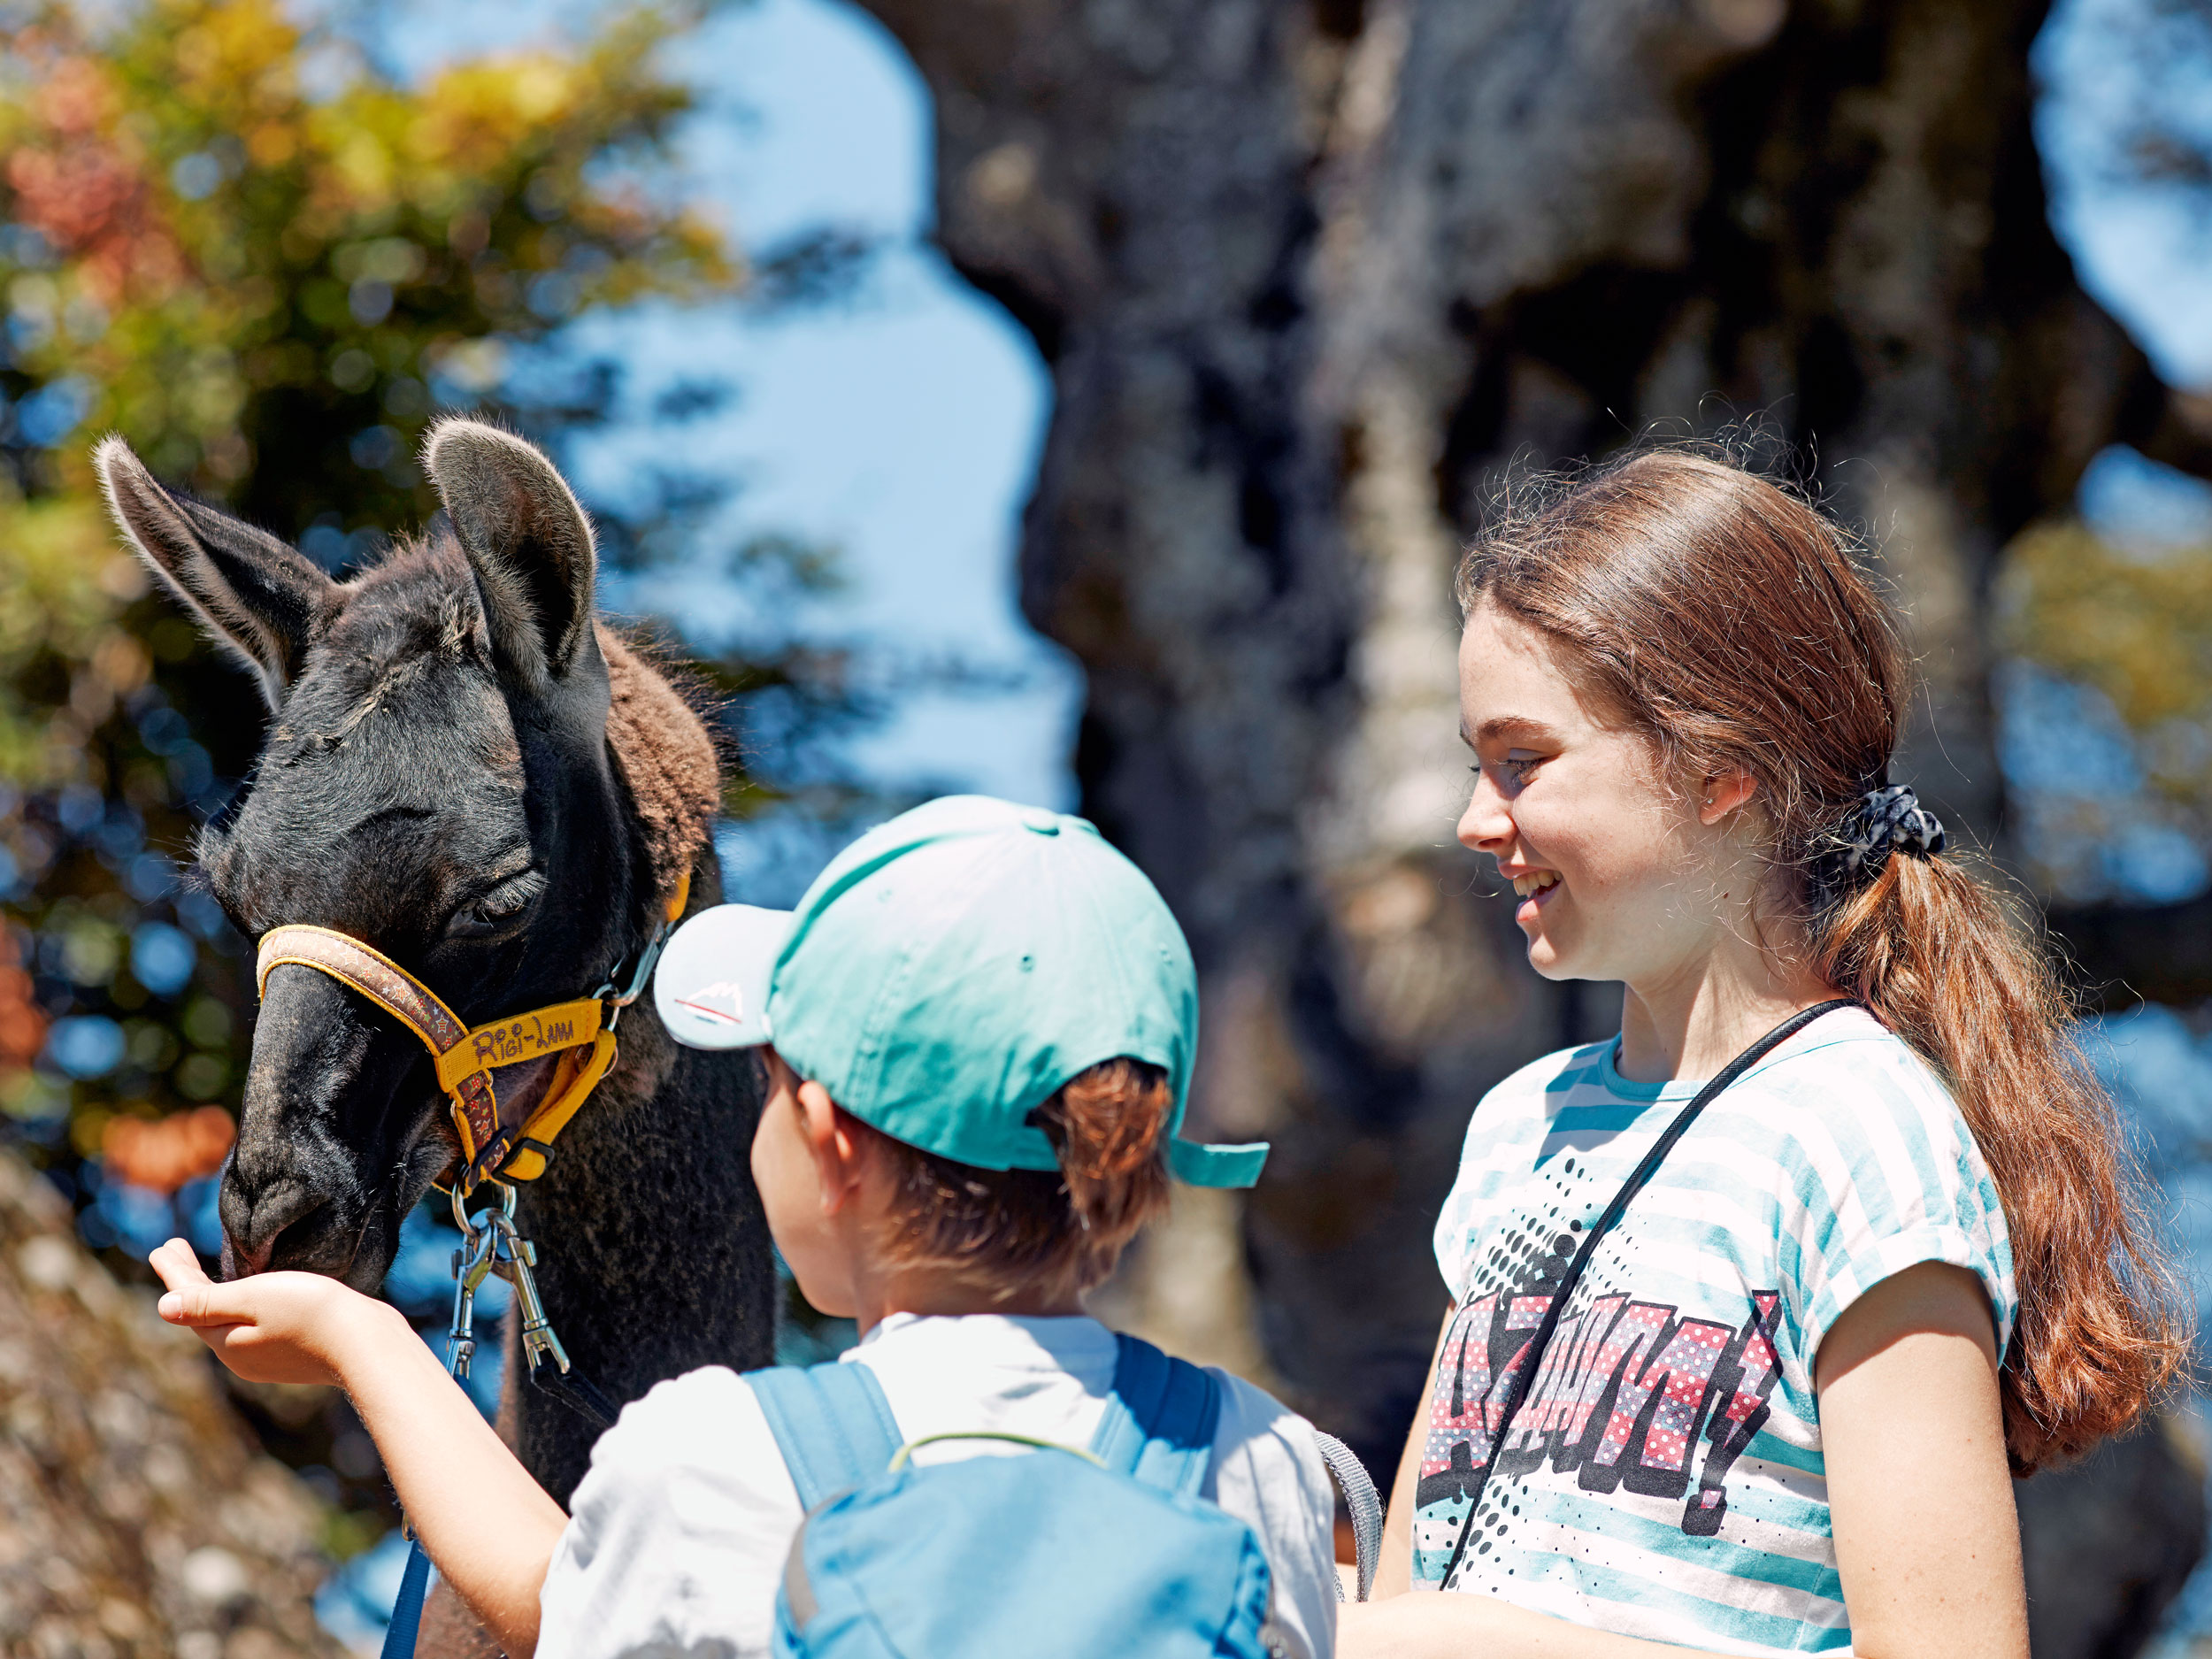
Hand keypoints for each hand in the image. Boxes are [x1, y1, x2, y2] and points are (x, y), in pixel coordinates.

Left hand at [150, 1236, 392, 1386]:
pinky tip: (247, 1296)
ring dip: (212, 1292)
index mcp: (227, 1343)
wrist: (365, 1343)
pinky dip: (237, 1305)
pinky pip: (251, 1327)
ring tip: (205, 1270)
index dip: (175, 1274)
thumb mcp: (254, 1298)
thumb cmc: (311, 1312)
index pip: (188, 1305)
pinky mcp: (292, 1355)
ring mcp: (267, 1359)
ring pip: (228, 1321)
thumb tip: (163, 1307)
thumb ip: (208, 1302)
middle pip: (206, 1314)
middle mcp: (241, 1357)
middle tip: (174, 1248)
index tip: (163, 1246)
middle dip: (190, 1281)